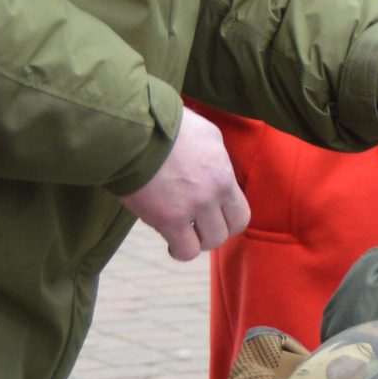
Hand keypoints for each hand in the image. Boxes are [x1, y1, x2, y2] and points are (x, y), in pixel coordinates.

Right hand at [118, 107, 248, 261]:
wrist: (136, 133)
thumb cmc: (167, 128)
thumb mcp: (206, 136)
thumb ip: (216, 158)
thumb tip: (215, 170)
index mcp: (223, 174)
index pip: (242, 212)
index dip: (229, 219)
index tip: (214, 216)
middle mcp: (213, 193)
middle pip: (228, 230)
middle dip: (213, 231)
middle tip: (197, 225)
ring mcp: (192, 208)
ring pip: (209, 243)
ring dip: (197, 241)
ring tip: (183, 234)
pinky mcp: (168, 219)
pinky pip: (185, 250)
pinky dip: (179, 250)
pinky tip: (171, 244)